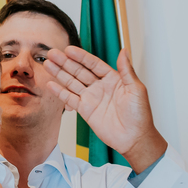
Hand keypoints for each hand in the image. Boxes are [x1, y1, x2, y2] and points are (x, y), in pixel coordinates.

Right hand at [44, 46, 166, 171]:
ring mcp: (91, 98)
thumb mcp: (136, 89)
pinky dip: (60, 92)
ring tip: (48, 64)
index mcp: (113, 79)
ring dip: (60, 74)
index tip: (69, 50)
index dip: (81, 57)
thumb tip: (124, 51)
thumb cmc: (140, 115)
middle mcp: (100, 87)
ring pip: (72, 83)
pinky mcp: (85, 111)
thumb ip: (127, 70)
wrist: (134, 138)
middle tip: (53, 53)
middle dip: (65, 62)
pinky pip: (70, 99)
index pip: (93, 64)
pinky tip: (51, 84)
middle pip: (79, 71)